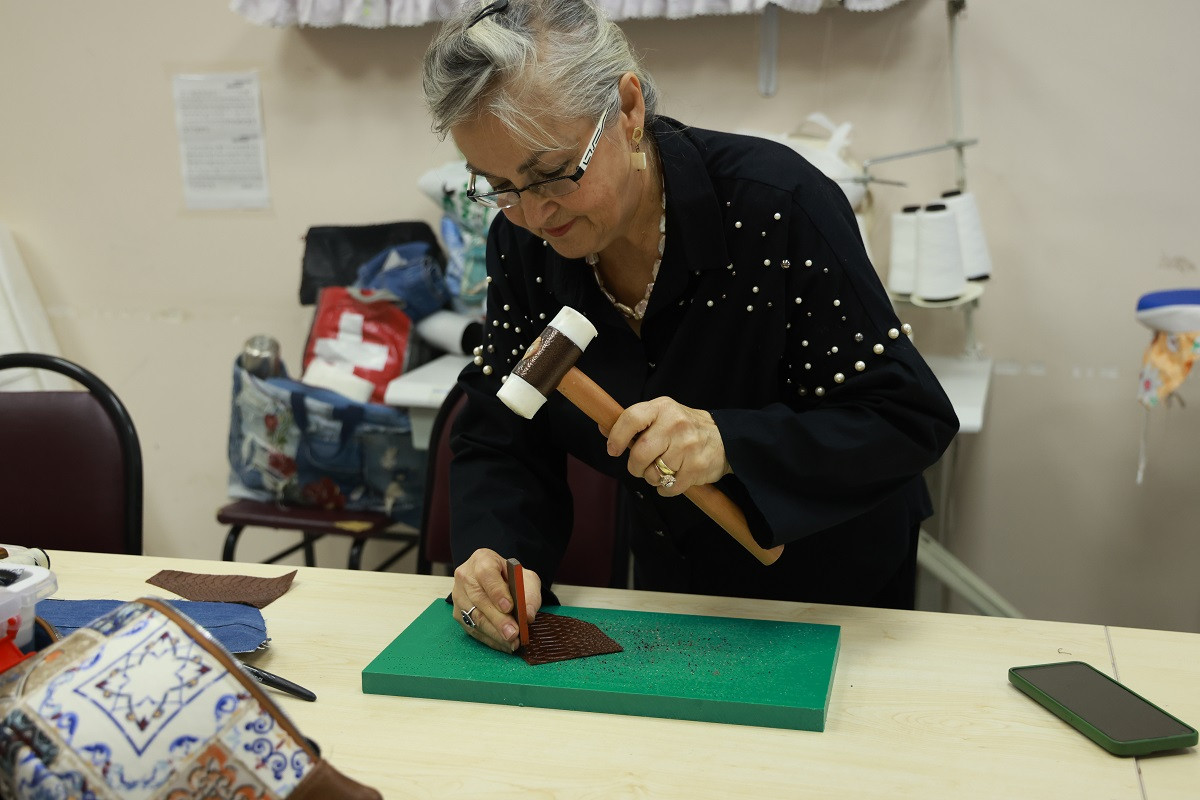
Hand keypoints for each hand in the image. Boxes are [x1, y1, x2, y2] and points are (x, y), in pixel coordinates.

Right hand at [452, 548, 541, 651]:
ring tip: (511, 642)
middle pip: (479, 599)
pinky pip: (472, 629)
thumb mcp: (526, 579)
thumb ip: (529, 594)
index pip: (486, 574)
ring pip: (474, 616)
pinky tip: (504, 644)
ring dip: (494, 632)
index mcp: (482, 560)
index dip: (497, 592)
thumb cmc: (511, 578)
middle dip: (498, 619)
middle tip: (513, 633)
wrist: (497, 580)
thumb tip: (527, 615)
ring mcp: (458, 595)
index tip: (509, 607)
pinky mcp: (458, 613)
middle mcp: (465, 576)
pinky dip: (490, 639)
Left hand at [605, 396, 730, 495]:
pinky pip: (669, 488)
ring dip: (652, 478)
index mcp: (662, 408)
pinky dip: (666, 489)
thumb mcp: (661, 415)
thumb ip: (634, 423)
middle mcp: (675, 424)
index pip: (631, 418)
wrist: (725, 439)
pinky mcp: (697, 467)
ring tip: (662, 470)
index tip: (613, 449)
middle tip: (639, 467)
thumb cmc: (684, 428)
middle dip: (635, 466)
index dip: (617, 436)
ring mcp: (688, 446)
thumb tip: (603, 428)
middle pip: (640, 453)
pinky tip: (673, 478)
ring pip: (654, 473)